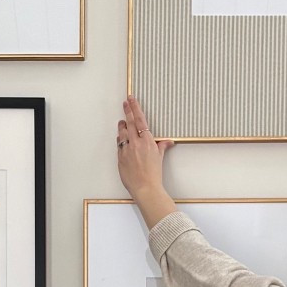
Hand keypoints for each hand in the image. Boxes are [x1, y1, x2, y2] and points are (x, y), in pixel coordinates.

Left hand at [116, 96, 176, 226]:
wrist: (145, 187)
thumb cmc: (154, 174)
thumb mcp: (160, 158)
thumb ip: (161, 147)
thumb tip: (167, 142)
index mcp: (147, 141)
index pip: (140, 120)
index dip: (135, 108)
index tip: (131, 99)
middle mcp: (135, 143)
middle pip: (129, 122)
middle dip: (127, 111)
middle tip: (125, 102)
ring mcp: (126, 150)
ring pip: (122, 132)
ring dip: (122, 125)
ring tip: (122, 120)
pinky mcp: (120, 157)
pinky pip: (119, 144)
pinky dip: (120, 139)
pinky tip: (121, 137)